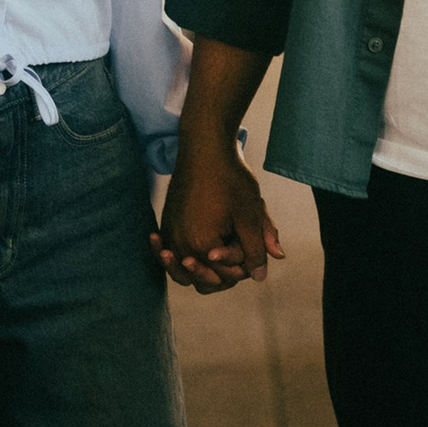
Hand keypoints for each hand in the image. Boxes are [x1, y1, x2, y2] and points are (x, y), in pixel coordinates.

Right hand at [157, 139, 282, 292]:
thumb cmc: (231, 179)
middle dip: (223, 271)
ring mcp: (170, 234)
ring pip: (185, 269)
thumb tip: (260, 276)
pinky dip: (180, 257)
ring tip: (213, 262)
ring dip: (200, 269)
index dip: (244, 266)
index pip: (225, 276)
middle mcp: (179, 244)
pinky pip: (173, 251)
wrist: (205, 147)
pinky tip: (181, 253)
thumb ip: (256, 249)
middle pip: (203, 279)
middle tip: (239, 254)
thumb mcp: (250, 215)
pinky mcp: (167, 223)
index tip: (253, 245)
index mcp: (201, 247)